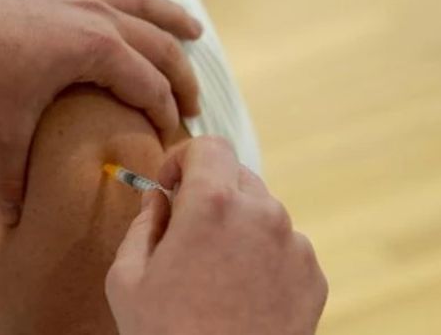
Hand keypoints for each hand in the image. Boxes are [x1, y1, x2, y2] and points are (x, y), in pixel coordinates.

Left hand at [0, 0, 202, 222]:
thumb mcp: (0, 132)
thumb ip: (12, 178)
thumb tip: (12, 217)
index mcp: (97, 50)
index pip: (149, 86)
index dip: (167, 113)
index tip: (174, 135)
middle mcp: (96, 14)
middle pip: (159, 44)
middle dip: (182, 75)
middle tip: (194, 102)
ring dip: (171, 16)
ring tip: (193, 29)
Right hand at [106, 137, 327, 334]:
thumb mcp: (127, 279)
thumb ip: (142, 225)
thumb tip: (158, 200)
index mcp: (212, 204)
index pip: (208, 146)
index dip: (183, 160)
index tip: (171, 187)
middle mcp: (262, 214)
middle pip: (237, 176)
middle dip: (209, 194)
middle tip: (187, 233)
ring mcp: (294, 246)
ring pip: (262, 212)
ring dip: (238, 226)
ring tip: (214, 272)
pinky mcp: (312, 277)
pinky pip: (284, 247)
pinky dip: (263, 258)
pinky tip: (240, 293)